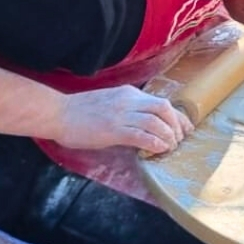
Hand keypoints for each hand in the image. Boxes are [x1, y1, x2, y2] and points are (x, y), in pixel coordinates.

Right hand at [50, 85, 193, 155]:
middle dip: (177, 125)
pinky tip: (159, 149)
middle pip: (163, 108)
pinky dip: (154, 142)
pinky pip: (141, 135)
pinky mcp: (113, 129)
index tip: (185, 128)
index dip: (177, 116)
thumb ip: (128, 110)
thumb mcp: (110, 103)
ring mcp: (121, 114)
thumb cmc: (80, 112)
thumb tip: (146, 125)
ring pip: (155, 122)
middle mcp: (128, 101)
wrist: (58, 113)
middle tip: (180, 139)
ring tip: (171, 147)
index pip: (161, 102)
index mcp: (129, 94)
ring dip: (168, 136)